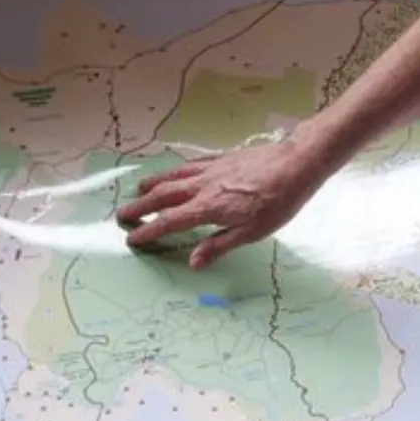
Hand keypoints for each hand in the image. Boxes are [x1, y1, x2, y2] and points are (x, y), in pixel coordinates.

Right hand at [115, 134, 335, 268]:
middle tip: (123, 215)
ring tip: (139, 189)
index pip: (170, 222)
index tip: (133, 238)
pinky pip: (190, 164)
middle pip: (163, 196)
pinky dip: (175, 169)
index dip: (149, 231)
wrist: (296, 163)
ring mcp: (211, 169)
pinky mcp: (222, 158)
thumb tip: (193, 262)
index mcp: (208, 208)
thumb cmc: (279, 202)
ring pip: (173, 176)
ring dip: (153, 184)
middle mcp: (203, 186)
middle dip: (141, 206)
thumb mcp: (253, 232)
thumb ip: (219, 245)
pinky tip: (174, 170)